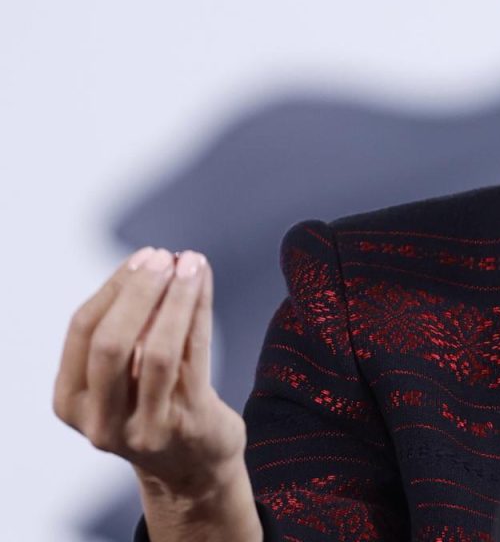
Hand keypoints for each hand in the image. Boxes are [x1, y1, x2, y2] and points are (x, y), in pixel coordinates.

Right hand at [53, 247, 247, 499]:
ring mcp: (144, 426)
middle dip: (138, 292)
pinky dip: (199, 312)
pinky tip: (204, 285)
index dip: (113, 289)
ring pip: (158, 350)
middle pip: (111, 343)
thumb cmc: (153, 406)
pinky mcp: (188, 421)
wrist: (191, 467)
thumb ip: (126, 330)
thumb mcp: (121, 377)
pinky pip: (195, 355)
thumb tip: (150, 265)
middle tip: (162, 256)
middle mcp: (101, 420)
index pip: (83, 331)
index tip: (141, 258)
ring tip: (190, 263)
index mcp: (71, 402)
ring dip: (175, 298)